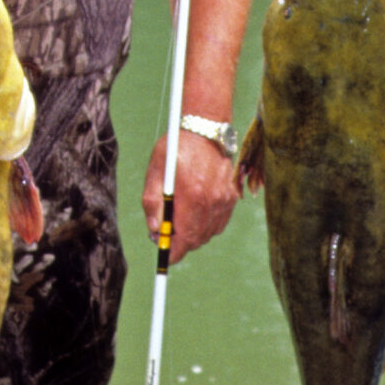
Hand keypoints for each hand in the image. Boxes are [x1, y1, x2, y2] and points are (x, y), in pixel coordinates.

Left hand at [142, 131, 238, 260]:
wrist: (206, 130)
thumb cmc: (177, 148)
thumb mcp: (156, 171)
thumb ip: (153, 202)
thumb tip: (155, 229)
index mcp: (191, 196)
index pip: (184, 238)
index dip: (173, 252)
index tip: (164, 254)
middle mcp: (211, 202)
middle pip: (196, 240)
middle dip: (181, 243)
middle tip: (168, 233)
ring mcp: (224, 200)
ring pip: (208, 233)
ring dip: (194, 234)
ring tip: (181, 218)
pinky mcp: (231, 197)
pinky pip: (219, 223)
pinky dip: (206, 224)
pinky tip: (196, 211)